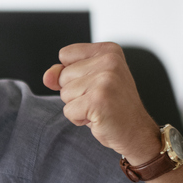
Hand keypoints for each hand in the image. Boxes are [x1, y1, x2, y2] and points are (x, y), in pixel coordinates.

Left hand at [43, 42, 160, 163]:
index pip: (65, 54)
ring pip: (64, 94)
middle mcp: (109, 61)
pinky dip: (78, 119)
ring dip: (77, 106)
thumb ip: (63, 73)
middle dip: (75, 93)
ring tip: (99, 108)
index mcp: (108, 51)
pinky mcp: (98, 99)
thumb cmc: (112, 106)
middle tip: (99, 99)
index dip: (72, 74)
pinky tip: (98, 118)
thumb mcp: (88, 82)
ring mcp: (105, 79)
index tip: (95, 83)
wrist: (135, 132)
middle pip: (62, 75)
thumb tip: (47, 76)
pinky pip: (68, 110)